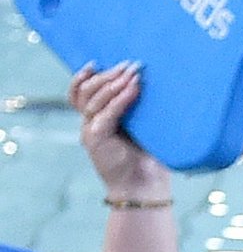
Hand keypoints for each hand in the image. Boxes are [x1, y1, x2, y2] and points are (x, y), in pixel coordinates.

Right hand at [71, 63, 165, 201]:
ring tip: (133, 74)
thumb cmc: (147, 161)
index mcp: (97, 120)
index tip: (99, 61)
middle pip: (88, 90)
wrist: (144, 189)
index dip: (85, 76)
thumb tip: (152, 86)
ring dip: (114, 83)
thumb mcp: (141, 131)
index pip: (80, 92)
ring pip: (93, 98)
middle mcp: (89, 123)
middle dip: (109, 75)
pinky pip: (107, 112)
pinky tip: (134, 89)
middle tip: (130, 65)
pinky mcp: (96, 138)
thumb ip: (138, 111)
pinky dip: (121, 99)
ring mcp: (90, 130)